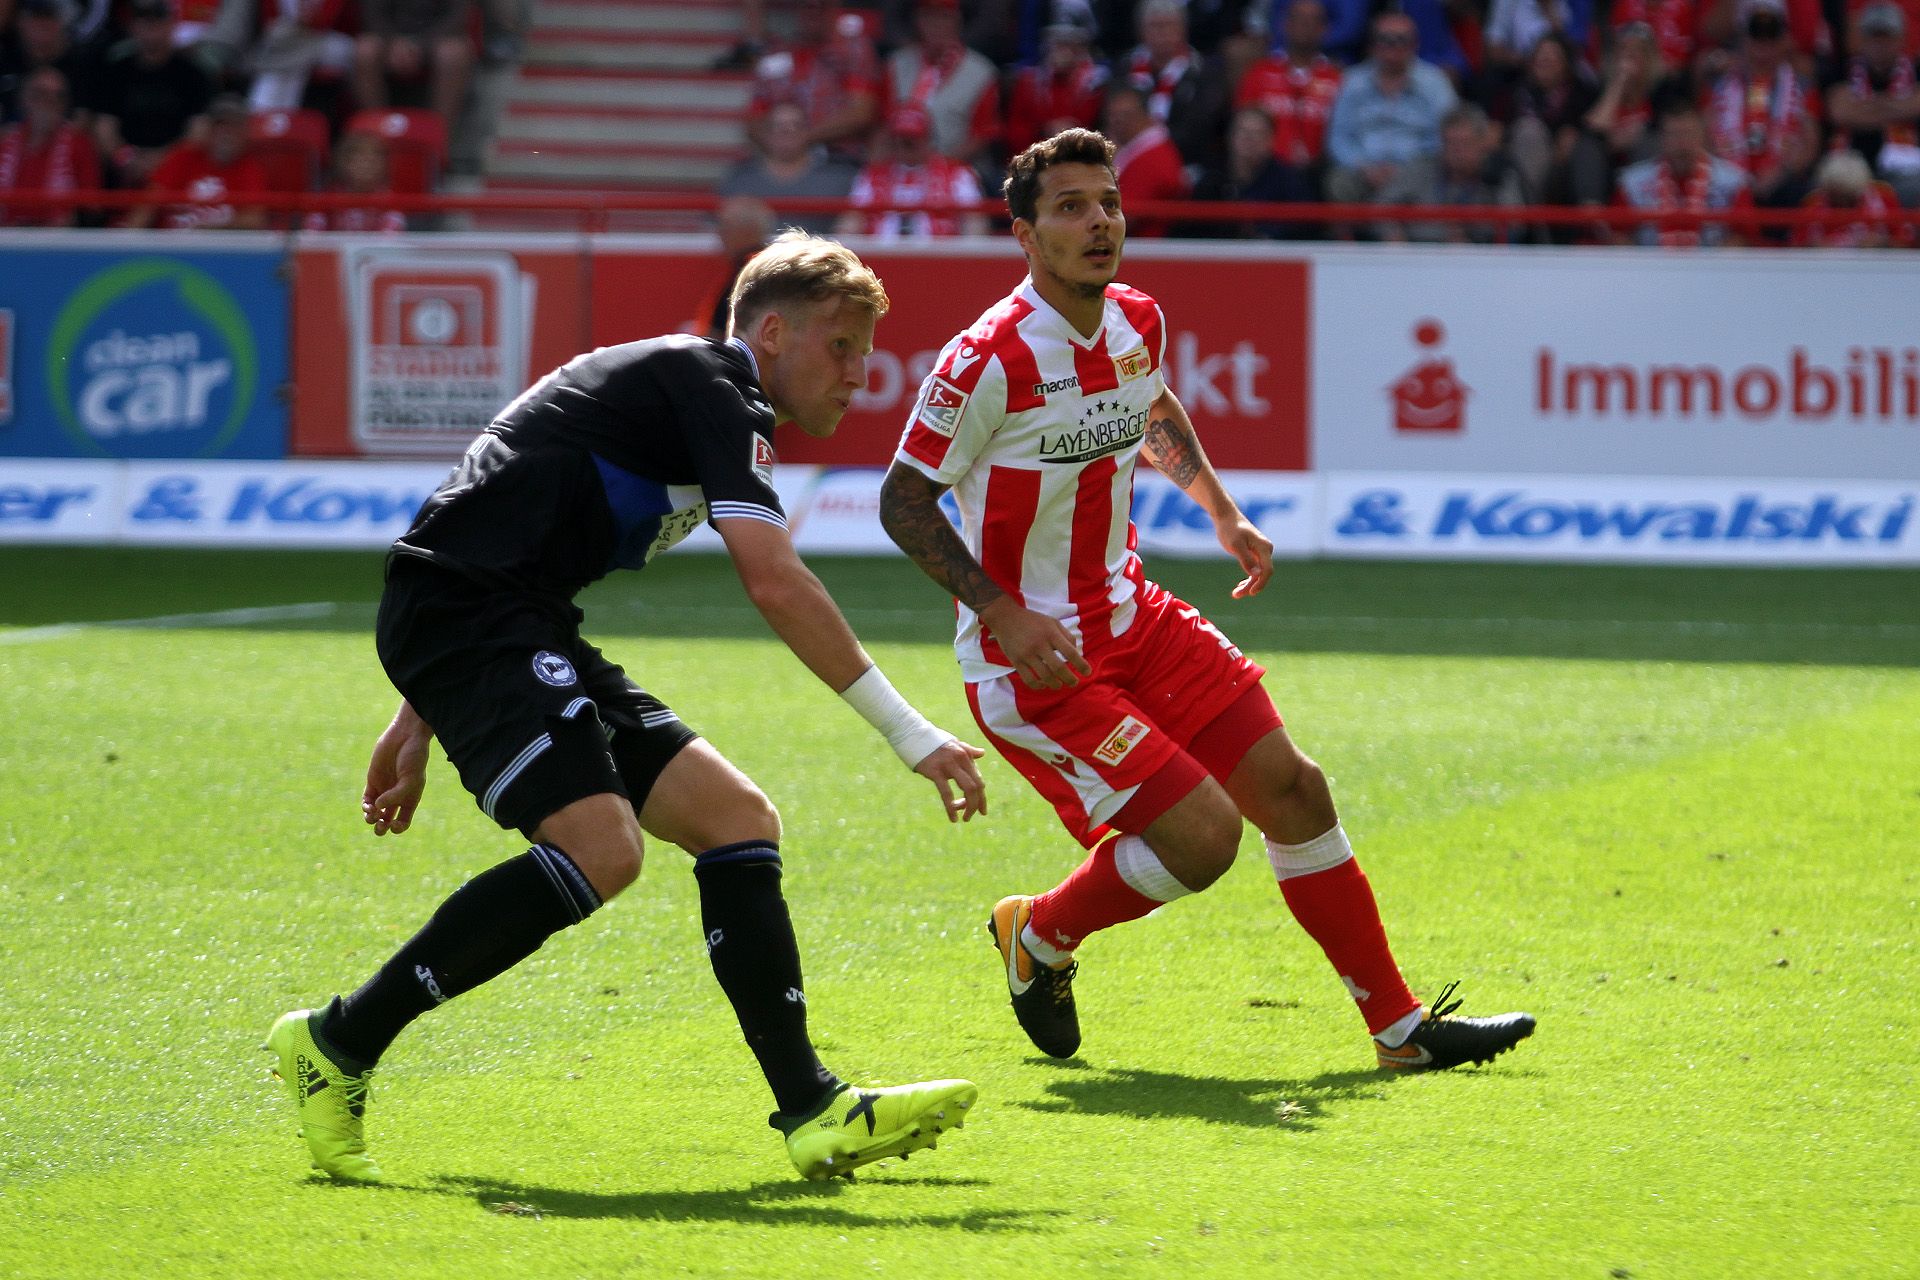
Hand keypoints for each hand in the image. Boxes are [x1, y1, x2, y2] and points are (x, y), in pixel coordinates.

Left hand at [362, 714, 431, 834]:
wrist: (405, 736)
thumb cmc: (413, 757)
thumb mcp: (410, 779)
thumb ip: (395, 795)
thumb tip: (377, 807)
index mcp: (410, 799)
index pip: (403, 822)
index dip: (397, 828)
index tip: (393, 823)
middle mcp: (397, 797)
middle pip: (387, 821)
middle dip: (382, 827)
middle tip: (380, 826)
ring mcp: (384, 789)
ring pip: (375, 812)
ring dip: (372, 818)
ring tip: (371, 814)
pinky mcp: (373, 781)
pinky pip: (366, 799)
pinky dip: (365, 806)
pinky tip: (367, 805)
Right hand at [913, 739, 988, 822]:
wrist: (911, 733)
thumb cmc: (932, 739)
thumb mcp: (953, 743)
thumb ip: (968, 750)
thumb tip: (982, 753)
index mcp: (966, 754)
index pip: (979, 779)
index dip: (981, 796)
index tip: (981, 809)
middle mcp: (961, 759)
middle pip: (977, 785)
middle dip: (978, 803)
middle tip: (974, 815)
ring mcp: (949, 765)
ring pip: (968, 789)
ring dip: (969, 806)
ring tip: (965, 818)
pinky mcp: (935, 771)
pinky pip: (947, 794)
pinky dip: (951, 808)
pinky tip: (953, 818)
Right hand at [979, 597, 1091, 689]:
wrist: (1006, 617)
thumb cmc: (1033, 620)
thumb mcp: (1052, 622)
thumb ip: (1066, 636)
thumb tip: (1077, 653)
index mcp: (1051, 633)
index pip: (1070, 652)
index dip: (1081, 665)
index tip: (1087, 672)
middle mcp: (1039, 644)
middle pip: (1059, 668)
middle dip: (1070, 679)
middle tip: (1074, 682)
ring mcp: (1026, 654)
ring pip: (1045, 676)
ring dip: (1055, 684)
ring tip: (1060, 685)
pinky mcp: (1016, 661)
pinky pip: (1029, 680)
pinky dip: (1038, 686)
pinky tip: (1043, 684)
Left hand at [1217, 514, 1272, 597]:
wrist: (1226, 518)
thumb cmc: (1229, 529)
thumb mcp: (1235, 545)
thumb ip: (1246, 559)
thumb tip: (1256, 574)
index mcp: (1264, 547)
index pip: (1267, 570)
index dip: (1260, 583)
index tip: (1250, 593)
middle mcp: (1266, 550)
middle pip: (1263, 573)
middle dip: (1252, 586)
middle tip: (1236, 595)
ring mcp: (1261, 551)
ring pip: (1259, 573)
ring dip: (1249, 584)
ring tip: (1236, 593)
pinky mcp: (1255, 553)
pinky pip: (1256, 569)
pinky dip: (1249, 578)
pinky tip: (1241, 585)